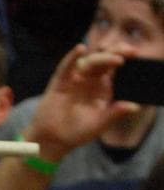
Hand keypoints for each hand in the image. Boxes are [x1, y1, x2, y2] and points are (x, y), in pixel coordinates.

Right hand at [25, 44, 139, 159]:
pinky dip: (72, 57)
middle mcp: (90, 80)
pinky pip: (66, 66)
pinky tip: (80, 49)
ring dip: (101, 57)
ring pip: (89, 62)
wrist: (52, 140)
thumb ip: (115, 114)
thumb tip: (135, 107)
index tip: (134, 53)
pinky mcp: (60, 81)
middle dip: (115, 53)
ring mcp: (74, 79)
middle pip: (104, 60)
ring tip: (113, 58)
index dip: (124, 58)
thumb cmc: (76, 132)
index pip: (115, 67)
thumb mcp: (99, 124)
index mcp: (103, 87)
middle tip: (128, 52)